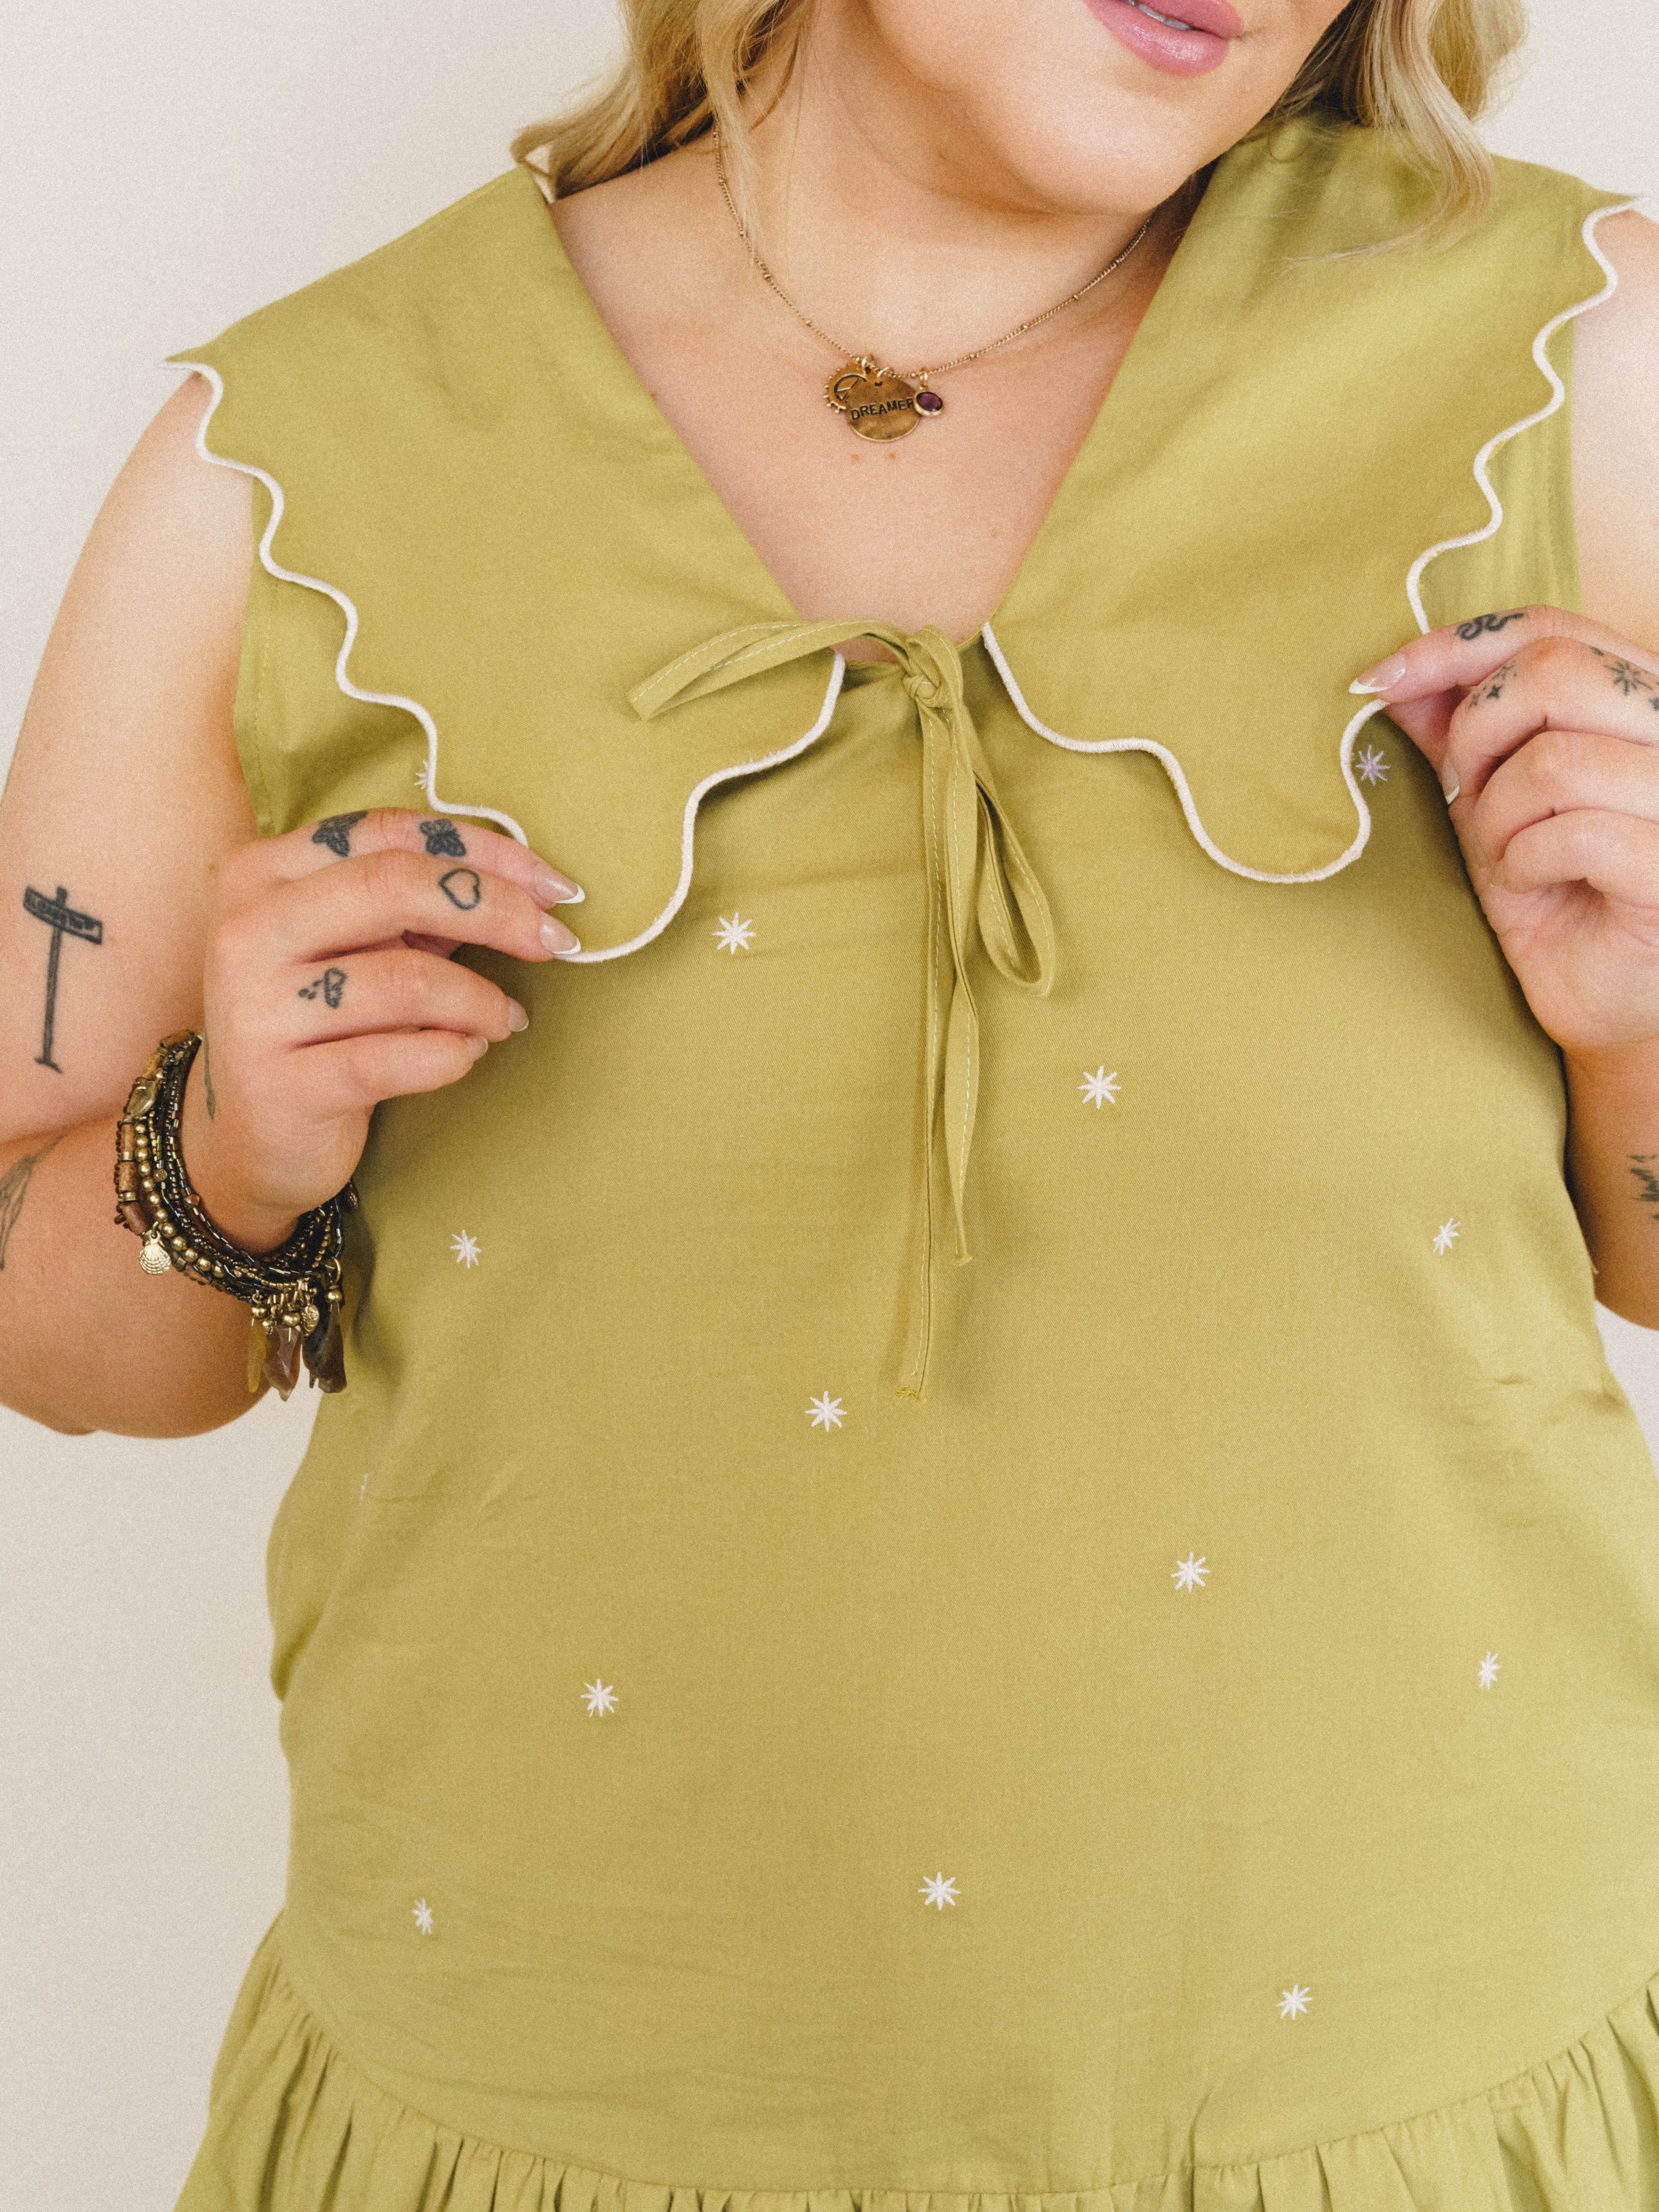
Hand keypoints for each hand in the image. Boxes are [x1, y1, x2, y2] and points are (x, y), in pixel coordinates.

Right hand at [182, 808, 580, 1248]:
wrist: (249, 1135)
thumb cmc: (320, 1023)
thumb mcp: (359, 945)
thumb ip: (421, 907)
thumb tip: (532, 886)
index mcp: (264, 871)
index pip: (391, 833)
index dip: (486, 853)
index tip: (556, 888)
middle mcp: (248, 929)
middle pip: (396, 886)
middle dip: (497, 910)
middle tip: (556, 943)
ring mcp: (254, 1008)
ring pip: (405, 979)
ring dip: (480, 1000)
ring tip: (504, 1019)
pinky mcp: (278, 1085)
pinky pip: (392, 1059)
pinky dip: (450, 1054)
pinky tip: (465, 1054)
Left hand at [1356, 607, 1658, 1058]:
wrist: (1606, 1000)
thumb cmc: (1558, 896)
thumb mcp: (1490, 804)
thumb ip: (1456, 735)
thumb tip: (1392, 676)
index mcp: (1637, 698)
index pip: (1549, 627)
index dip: (1453, 646)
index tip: (1378, 681)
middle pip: (1554, 671)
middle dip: (1476, 735)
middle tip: (1463, 796)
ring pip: (1556, 759)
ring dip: (1497, 816)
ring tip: (1506, 858)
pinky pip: (1576, 832)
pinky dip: (1526, 863)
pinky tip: (1533, 886)